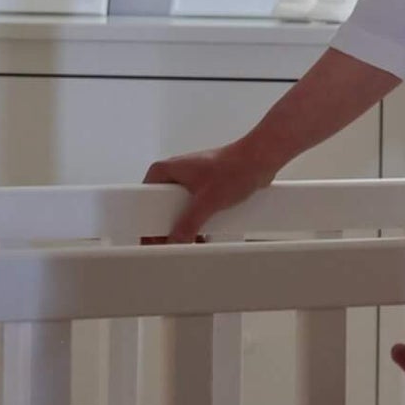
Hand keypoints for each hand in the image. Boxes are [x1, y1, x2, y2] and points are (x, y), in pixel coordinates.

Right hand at [142, 139, 275, 243]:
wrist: (261, 160)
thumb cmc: (235, 167)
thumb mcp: (207, 201)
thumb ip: (188, 224)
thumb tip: (175, 241)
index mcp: (165, 170)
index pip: (143, 198)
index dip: (145, 220)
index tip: (149, 238)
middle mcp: (175, 174)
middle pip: (161, 207)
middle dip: (167, 227)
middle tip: (169, 243)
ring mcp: (191, 181)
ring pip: (179, 210)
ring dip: (185, 227)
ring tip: (189, 242)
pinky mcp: (205, 189)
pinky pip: (195, 210)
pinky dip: (198, 222)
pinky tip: (203, 236)